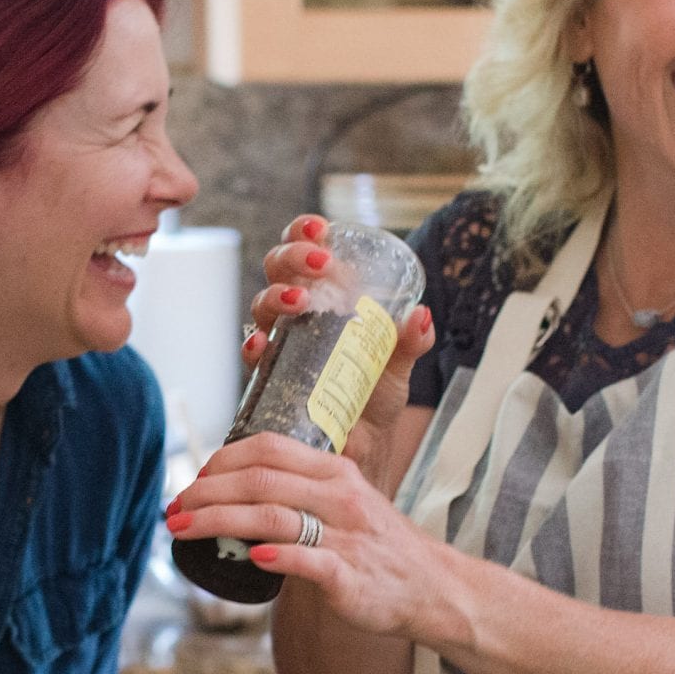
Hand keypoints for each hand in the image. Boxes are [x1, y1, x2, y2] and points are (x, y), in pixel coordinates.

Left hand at [166, 431, 460, 641]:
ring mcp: (346, 535)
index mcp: (335, 471)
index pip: (268, 448)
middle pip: (260, 480)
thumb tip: (236, 491)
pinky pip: (308, 561)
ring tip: (184, 529)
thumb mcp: (346, 501)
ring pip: (272, 516)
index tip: (195, 479)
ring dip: (219, 521)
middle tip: (175, 508)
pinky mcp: (350, 576)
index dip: (223, 459)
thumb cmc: (377, 546)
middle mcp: (340, 496)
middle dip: (206, 492)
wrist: (431, 587)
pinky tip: (252, 558)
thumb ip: (300, 490)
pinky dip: (277, 557)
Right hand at [248, 215, 435, 481]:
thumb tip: (421, 315)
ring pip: (262, 304)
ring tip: (299, 302)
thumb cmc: (375, 394)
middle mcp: (296, 312)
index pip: (306, 249)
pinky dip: (253, 346)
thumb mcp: (399, 363)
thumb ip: (411, 340)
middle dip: (292, 258)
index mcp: (326, 294)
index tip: (320, 229)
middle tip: (318, 266)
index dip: (304, 232)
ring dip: (276, 297)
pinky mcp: (269, 375)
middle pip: (277, 268)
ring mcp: (280, 342)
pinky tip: (261, 345)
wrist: (363, 445)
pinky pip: (253, 355)